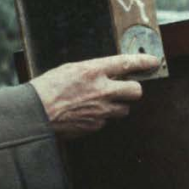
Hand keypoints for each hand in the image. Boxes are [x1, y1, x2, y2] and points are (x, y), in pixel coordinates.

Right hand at [31, 52, 160, 139]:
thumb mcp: (69, 69)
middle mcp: (101, 90)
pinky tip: (87, 112)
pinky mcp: (95, 126)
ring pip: (124, 109)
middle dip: (133, 89)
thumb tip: (107, 73)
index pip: (127, 63)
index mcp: (93, 71)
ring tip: (102, 102)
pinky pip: (107, 121)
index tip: (153, 62)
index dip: (144, 62)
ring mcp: (100, 110)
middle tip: (126, 87)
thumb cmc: (47, 89)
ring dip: (118, 105)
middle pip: (135, 91)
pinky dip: (102, 117)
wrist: (35, 113)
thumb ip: (92, 70)